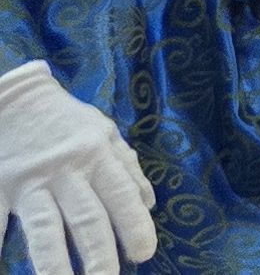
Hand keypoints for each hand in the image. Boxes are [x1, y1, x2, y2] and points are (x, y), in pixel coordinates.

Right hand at [0, 63, 153, 273]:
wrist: (15, 99)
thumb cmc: (66, 119)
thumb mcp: (105, 132)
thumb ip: (127, 167)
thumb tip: (148, 203)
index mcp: (97, 155)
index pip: (122, 196)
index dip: (135, 226)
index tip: (144, 255)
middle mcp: (66, 170)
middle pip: (86, 217)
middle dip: (99, 254)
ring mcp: (29, 181)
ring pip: (45, 227)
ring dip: (54, 263)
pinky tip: (2, 268)